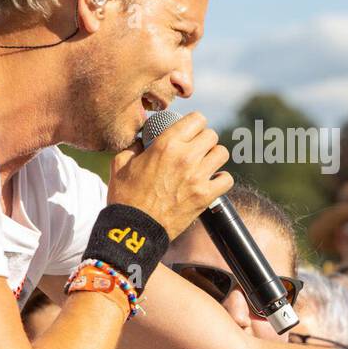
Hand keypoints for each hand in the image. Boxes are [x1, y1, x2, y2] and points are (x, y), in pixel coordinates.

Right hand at [106, 111, 231, 239]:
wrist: (135, 229)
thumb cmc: (125, 197)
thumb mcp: (120, 164)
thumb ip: (133, 147)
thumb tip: (141, 141)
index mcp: (165, 144)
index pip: (197, 119)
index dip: (194, 124)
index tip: (189, 132)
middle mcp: (185, 157)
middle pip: (212, 135)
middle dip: (203, 140)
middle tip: (195, 150)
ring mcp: (198, 177)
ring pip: (222, 153)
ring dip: (214, 157)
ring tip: (204, 165)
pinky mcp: (205, 196)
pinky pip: (227, 179)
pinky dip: (221, 180)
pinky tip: (210, 182)